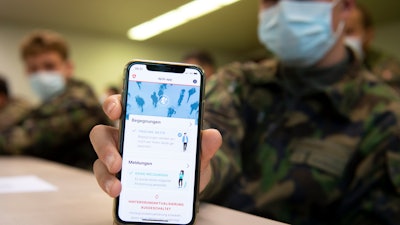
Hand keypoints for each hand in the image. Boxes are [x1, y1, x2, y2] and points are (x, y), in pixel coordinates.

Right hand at [90, 94, 221, 196]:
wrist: (187, 188)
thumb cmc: (188, 161)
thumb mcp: (199, 152)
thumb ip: (204, 144)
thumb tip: (213, 136)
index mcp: (143, 121)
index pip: (124, 105)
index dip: (114, 103)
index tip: (116, 110)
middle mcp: (126, 137)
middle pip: (101, 134)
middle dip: (105, 146)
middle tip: (118, 161)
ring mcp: (119, 159)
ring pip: (100, 160)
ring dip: (105, 172)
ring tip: (118, 186)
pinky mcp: (118, 178)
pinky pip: (106, 180)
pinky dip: (110, 186)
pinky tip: (120, 193)